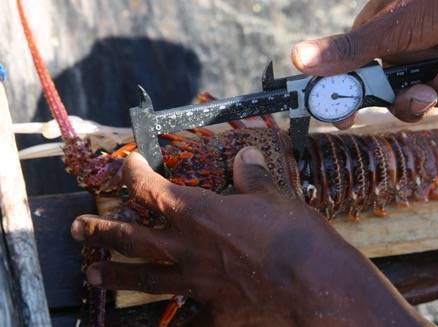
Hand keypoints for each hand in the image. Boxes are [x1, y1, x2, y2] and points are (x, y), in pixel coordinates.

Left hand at [71, 149, 429, 325]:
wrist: (315, 286)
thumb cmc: (296, 236)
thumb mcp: (276, 198)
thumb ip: (253, 177)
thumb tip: (245, 156)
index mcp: (199, 214)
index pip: (153, 190)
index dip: (135, 174)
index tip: (128, 165)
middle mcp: (188, 249)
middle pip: (132, 238)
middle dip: (102, 230)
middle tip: (78, 228)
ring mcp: (197, 285)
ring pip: (145, 278)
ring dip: (116, 274)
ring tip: (93, 274)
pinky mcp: (214, 314)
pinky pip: (183, 320)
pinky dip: (171, 321)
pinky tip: (160, 323)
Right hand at [292, 0, 437, 127]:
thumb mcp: (393, 27)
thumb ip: (349, 50)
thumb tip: (298, 58)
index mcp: (374, 39)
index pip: (350, 77)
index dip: (346, 100)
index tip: (343, 120)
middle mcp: (399, 51)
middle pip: (391, 97)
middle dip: (411, 100)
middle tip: (423, 94)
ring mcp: (429, 57)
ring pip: (426, 98)